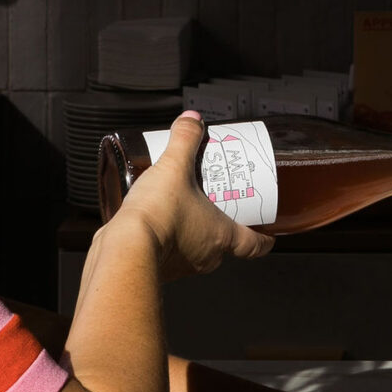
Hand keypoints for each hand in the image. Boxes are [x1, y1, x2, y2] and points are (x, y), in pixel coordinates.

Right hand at [114, 112, 275, 281]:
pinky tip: (156, 223)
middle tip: (216, 204)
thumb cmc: (158, 215)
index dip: (264, 238)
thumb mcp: (175, 167)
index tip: (268, 233)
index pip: (254, 244)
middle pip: (224, 243)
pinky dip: (168, 241)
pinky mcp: (159, 270)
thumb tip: (192, 121)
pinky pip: (170, 256)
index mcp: (222, 236)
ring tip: (182, 208)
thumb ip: (186, 140)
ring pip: (197, 250)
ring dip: (193, 232)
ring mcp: (183, 267)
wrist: (124, 248)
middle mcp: (206, 257)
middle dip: (221, 223)